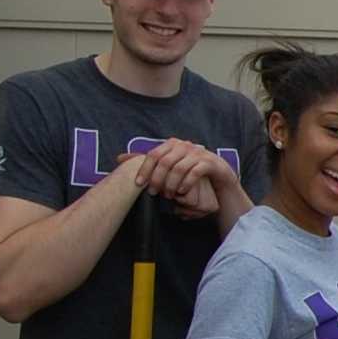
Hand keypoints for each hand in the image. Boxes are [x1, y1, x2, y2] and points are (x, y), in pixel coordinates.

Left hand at [121, 139, 235, 215]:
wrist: (219, 173)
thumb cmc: (189, 169)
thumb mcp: (167, 164)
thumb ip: (147, 162)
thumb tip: (119, 158)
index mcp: (171, 144)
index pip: (152, 155)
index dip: (144, 170)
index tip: (138, 184)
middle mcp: (184, 145)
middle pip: (164, 162)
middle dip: (157, 179)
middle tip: (154, 193)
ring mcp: (197, 153)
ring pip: (178, 168)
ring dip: (171, 184)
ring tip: (168, 195)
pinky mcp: (209, 162)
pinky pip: (194, 172)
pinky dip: (186, 184)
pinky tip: (182, 192)